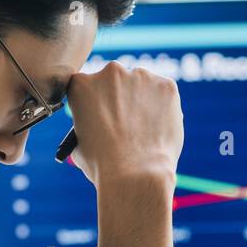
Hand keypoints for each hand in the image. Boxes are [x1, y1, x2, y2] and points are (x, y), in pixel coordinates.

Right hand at [64, 61, 182, 191]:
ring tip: (144, 131)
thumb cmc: (102, 165)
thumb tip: (99, 124)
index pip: (86, 87)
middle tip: (126, 123)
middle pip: (115, 81)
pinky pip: (164, 94)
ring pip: (142, 85)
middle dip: (120, 98)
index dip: (95, 104)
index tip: (101, 116)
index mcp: (82, 84)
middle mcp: (110, 72)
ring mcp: (140, 76)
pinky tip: (158, 129)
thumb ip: (88, 123)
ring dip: (142, 101)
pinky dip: (163, 108)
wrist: (134, 175)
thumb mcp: (80, 142)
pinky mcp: (166, 85)